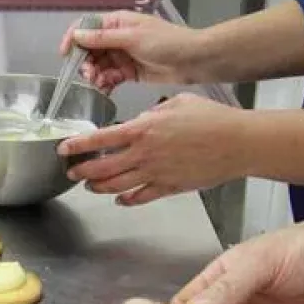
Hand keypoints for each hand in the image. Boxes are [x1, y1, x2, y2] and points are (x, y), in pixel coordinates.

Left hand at [58, 93, 248, 204]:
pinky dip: (126, 200)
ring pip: (116, 186)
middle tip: (71, 172)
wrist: (240, 143)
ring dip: (99, 187)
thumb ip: (152, 114)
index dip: (78, 145)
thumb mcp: (177, 103)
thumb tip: (140, 120)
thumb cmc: (214, 119)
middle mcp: (145, 154)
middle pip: (102, 168)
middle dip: (82, 171)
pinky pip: (140, 198)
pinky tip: (119, 199)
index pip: (100, 139)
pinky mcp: (169, 188)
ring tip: (89, 185)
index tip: (64, 148)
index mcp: (144, 130)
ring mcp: (156, 174)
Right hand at [59, 11, 205, 93]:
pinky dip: (105, 84)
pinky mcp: (129, 72)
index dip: (73, 40)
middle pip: (89, 50)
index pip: (87, 27)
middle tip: (89, 76)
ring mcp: (123, 56)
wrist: (193, 60)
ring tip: (99, 85)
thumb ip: (103, 38)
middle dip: (85, 64)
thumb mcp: (133, 38)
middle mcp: (117, 38)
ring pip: (98, 66)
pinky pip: (110, 78)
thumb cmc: (167, 43)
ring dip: (95, 76)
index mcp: (117, 23)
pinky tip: (105, 90)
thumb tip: (77, 36)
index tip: (65, 55)